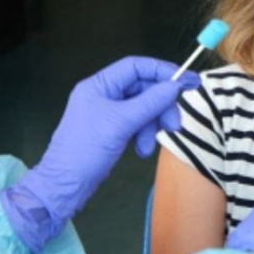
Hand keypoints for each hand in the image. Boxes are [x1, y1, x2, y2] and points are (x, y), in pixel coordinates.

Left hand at [0, 56, 200, 252]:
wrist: (65, 186)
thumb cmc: (87, 149)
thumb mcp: (121, 123)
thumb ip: (150, 102)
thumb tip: (175, 85)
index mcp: (99, 85)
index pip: (136, 67)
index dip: (162, 71)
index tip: (187, 81)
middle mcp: (104, 94)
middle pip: (143, 89)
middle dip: (160, 106)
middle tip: (175, 125)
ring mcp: (108, 113)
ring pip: (143, 109)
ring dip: (152, 126)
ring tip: (148, 147)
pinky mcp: (113, 130)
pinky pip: (137, 124)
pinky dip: (144, 136)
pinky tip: (141, 151)